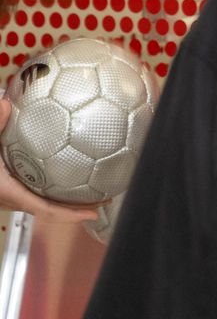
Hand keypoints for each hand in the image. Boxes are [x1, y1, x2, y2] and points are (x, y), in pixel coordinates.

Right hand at [0, 101, 99, 222]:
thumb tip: (4, 103)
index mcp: (7, 192)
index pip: (43, 209)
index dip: (69, 215)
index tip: (93, 215)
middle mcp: (9, 199)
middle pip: (48, 210)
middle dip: (75, 209)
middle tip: (104, 200)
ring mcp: (8, 195)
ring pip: (41, 202)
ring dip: (66, 199)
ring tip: (94, 188)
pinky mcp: (7, 188)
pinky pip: (34, 191)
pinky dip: (52, 188)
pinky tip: (68, 171)